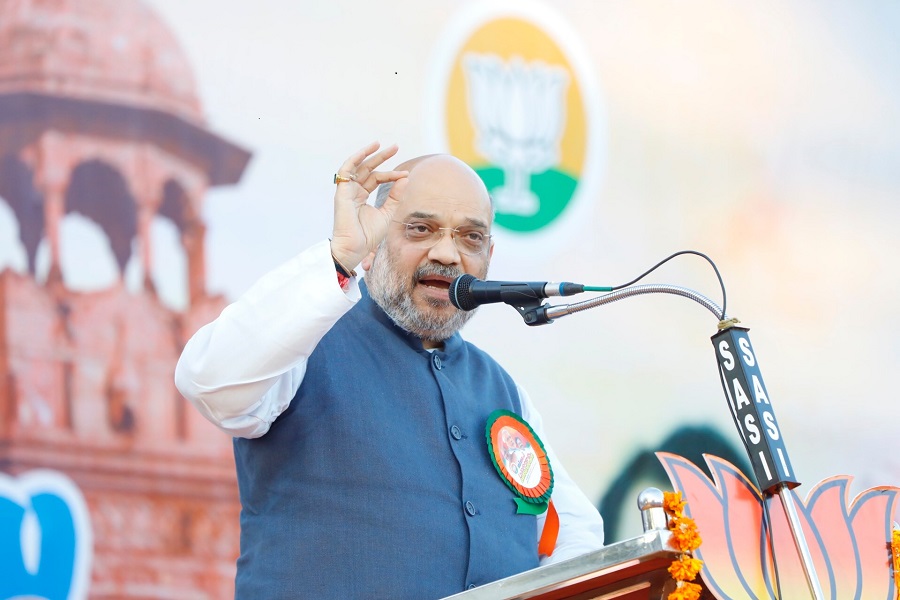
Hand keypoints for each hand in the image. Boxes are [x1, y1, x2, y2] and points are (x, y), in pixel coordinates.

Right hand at [330, 142, 407, 268]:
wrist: (355, 247)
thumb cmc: (368, 235)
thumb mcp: (388, 213)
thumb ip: (395, 197)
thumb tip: (405, 178)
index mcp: (362, 196)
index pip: (377, 179)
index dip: (392, 175)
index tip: (406, 174)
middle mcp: (354, 191)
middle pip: (368, 169)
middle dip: (381, 157)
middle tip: (395, 146)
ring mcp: (347, 190)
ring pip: (358, 166)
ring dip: (369, 154)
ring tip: (380, 144)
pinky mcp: (342, 191)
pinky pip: (346, 170)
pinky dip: (355, 159)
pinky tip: (367, 151)